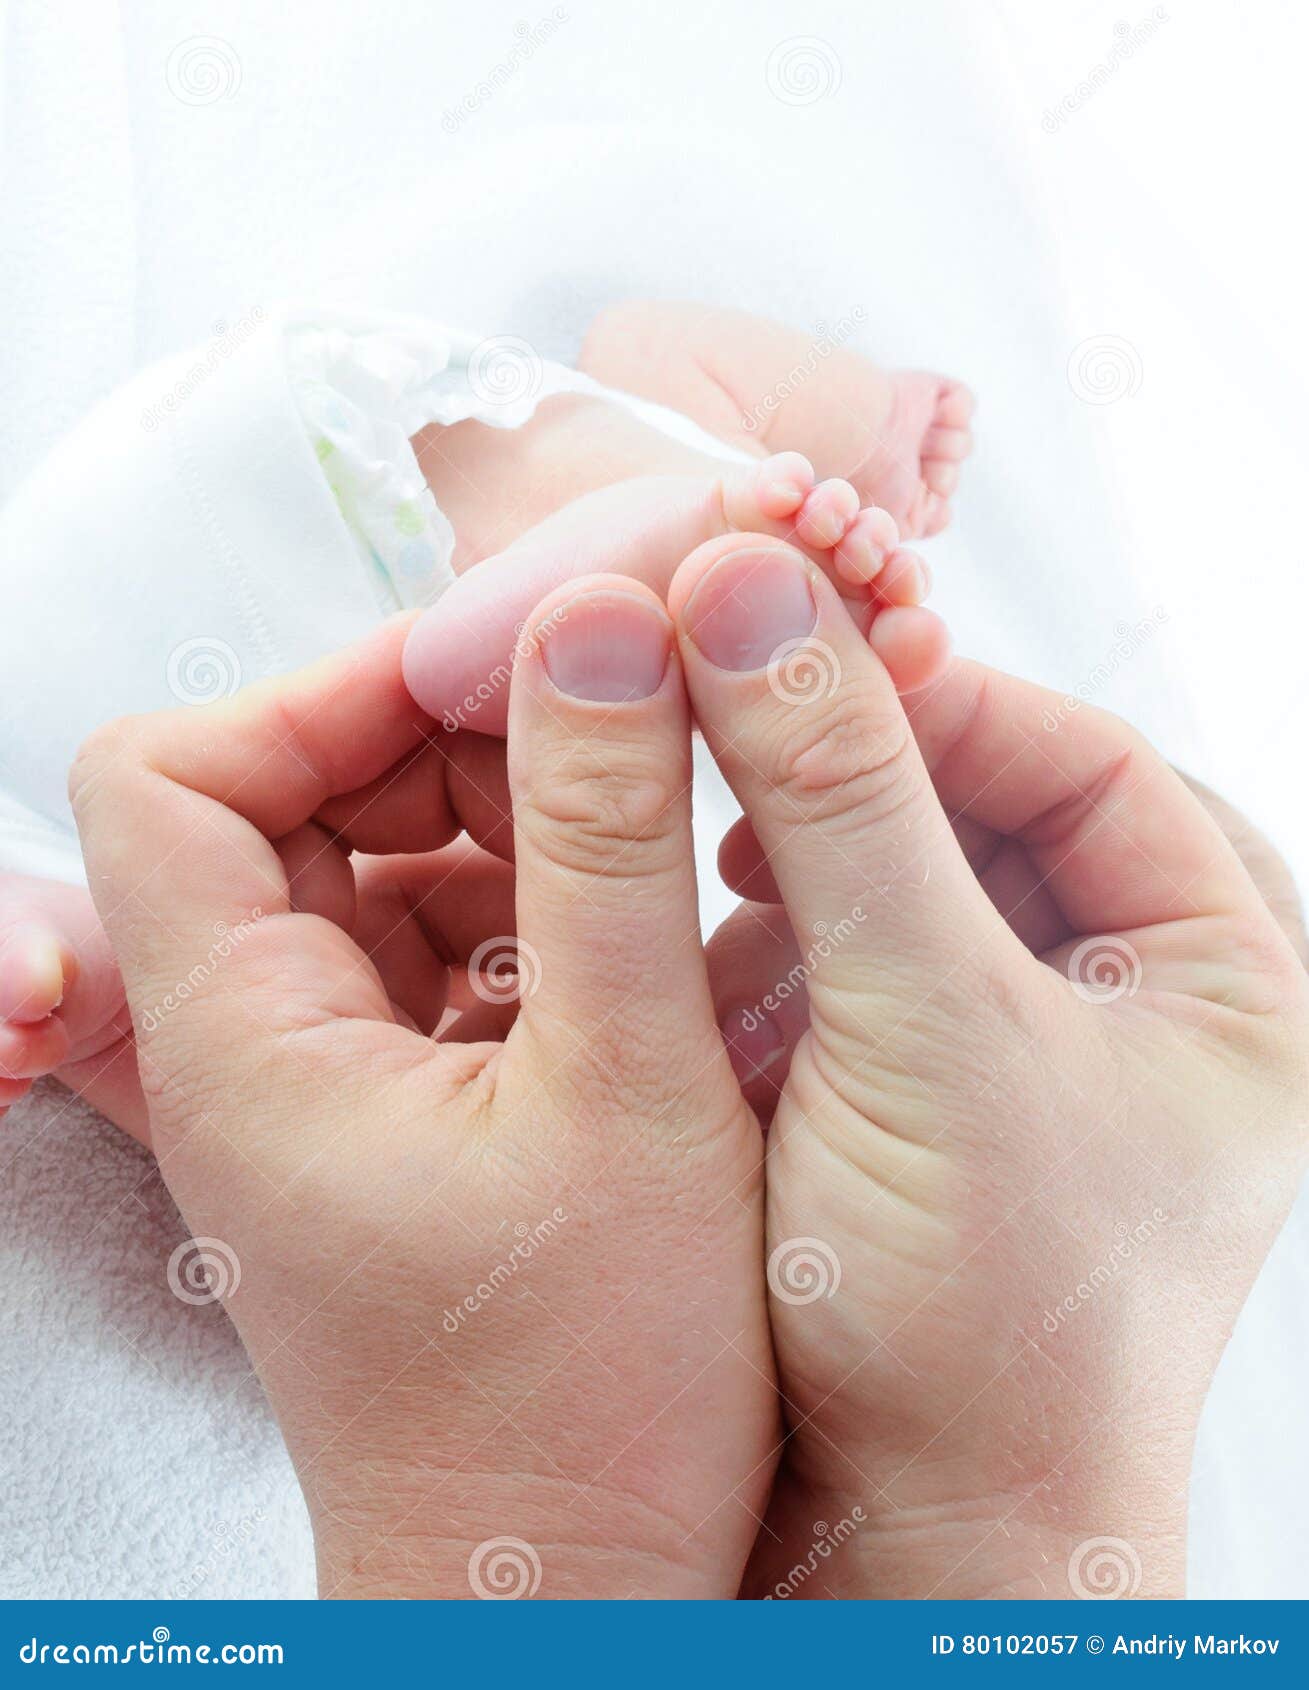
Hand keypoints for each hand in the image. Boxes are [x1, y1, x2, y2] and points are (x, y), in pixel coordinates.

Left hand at [70, 605, 775, 1598]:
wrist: (566, 1587)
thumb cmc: (583, 1401)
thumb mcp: (628, 1095)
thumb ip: (609, 848)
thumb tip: (605, 631)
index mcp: (245, 1040)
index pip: (176, 771)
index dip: (321, 692)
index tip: (494, 678)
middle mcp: (258, 1045)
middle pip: (287, 795)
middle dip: (447, 745)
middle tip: (609, 748)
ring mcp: (331, 1074)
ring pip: (379, 863)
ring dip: (512, 826)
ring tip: (647, 852)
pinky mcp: (405, 1103)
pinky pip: (445, 944)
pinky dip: (539, 910)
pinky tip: (639, 947)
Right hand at [662, 535, 1307, 1599]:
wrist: (915, 1552)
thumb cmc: (983, 1330)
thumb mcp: (925, 1032)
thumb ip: (842, 802)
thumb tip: (755, 591)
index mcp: (1232, 980)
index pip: (1085, 759)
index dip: (935, 693)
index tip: (791, 650)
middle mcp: (1147, 1006)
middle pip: (999, 807)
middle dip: (866, 772)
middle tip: (742, 733)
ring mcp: (1037, 1052)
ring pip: (921, 876)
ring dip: (818, 847)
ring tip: (729, 853)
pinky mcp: (937, 1097)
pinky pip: (869, 959)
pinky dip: (794, 934)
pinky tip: (731, 940)